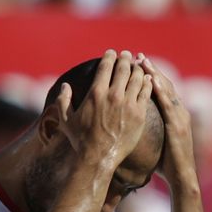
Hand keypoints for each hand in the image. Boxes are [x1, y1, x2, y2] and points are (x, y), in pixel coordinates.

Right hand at [62, 50, 152, 170]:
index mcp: (95, 93)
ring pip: (138, 77)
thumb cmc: (80, 140)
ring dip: (138, 68)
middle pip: (124, 68)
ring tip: (138, 66)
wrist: (98, 158)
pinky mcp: (140, 113)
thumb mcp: (65, 120)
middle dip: (126, 58)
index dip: (109, 56)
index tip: (111, 53)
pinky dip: (148, 82)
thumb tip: (65, 85)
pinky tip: (147, 80)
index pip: (106, 66)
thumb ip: (63, 101)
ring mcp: (129, 104)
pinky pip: (147, 91)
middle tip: (127, 55)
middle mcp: (113, 95)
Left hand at [143, 57, 197, 191]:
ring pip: (167, 89)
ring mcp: (180, 117)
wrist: (181, 177)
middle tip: (138, 55)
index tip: (137, 64)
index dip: (150, 76)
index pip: (161, 90)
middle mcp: (179, 112)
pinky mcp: (178, 125)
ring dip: (155, 73)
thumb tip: (128, 127)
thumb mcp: (155, 142)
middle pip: (164, 84)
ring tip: (143, 61)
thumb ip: (147, 130)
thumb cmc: (165, 164)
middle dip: (151, 69)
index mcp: (173, 115)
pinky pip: (168, 104)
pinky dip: (161, 90)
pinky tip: (152, 80)